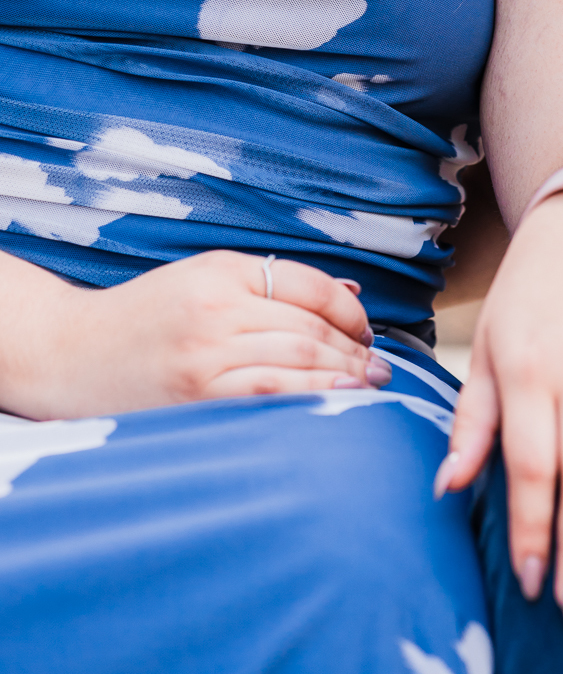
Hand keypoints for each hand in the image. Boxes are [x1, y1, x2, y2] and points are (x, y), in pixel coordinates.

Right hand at [6, 249, 384, 418]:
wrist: (71, 353)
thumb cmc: (145, 317)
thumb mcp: (205, 279)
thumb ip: (274, 284)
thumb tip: (350, 294)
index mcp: (223, 270)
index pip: (310, 285)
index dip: (350, 311)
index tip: (368, 332)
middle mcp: (218, 307)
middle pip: (310, 327)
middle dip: (355, 350)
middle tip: (381, 369)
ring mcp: (207, 354)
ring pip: (298, 361)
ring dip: (344, 376)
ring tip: (368, 387)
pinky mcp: (197, 396)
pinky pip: (271, 396)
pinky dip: (312, 399)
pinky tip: (336, 403)